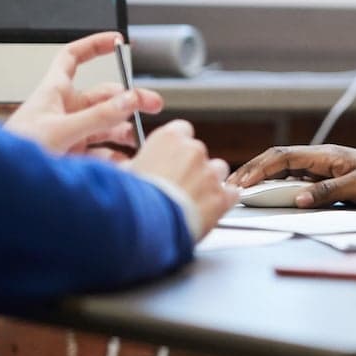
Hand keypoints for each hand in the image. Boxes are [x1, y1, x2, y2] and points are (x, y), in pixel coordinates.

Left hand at [3, 33, 164, 156]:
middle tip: (151, 105)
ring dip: (125, 130)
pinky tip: (126, 162)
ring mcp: (71, 132)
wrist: (4, 188)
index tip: (117, 40)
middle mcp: (64, 109)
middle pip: (104, 95)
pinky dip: (117, 156)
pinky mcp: (75, 154)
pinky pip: (103, 151)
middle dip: (129, 99)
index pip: (73, 57)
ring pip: (107, 124)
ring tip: (138, 139)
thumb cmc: (16, 153)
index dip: (94, 45)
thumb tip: (130, 99)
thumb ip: (99, 116)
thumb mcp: (60, 130)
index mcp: (54, 91)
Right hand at [126, 120, 235, 237]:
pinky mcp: (222, 196)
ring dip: (208, 182)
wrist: (149, 226)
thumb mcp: (124, 175)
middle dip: (191, 168)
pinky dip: (223, 201)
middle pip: (199, 153)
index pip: (181, 130)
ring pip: (218, 171)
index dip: (177, 147)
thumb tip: (131, 169)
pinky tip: (209, 210)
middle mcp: (193, 151)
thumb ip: (134, 166)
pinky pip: (231, 193)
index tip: (171, 157)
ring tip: (192, 200)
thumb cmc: (132, 200)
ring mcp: (210, 172)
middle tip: (177, 186)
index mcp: (168, 139)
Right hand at [226, 144, 355, 208]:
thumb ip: (326, 192)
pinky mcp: (329, 177)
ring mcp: (324, 167)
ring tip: (243, 190)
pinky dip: (279, 183)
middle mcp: (321, 158)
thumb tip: (296, 200)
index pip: (283, 157)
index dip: (259, 169)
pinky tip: (270, 193)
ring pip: (286, 168)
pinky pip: (297, 178)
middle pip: (278, 159)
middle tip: (231, 186)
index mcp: (325, 155)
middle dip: (253, 171)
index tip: (240, 183)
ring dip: (264, 177)